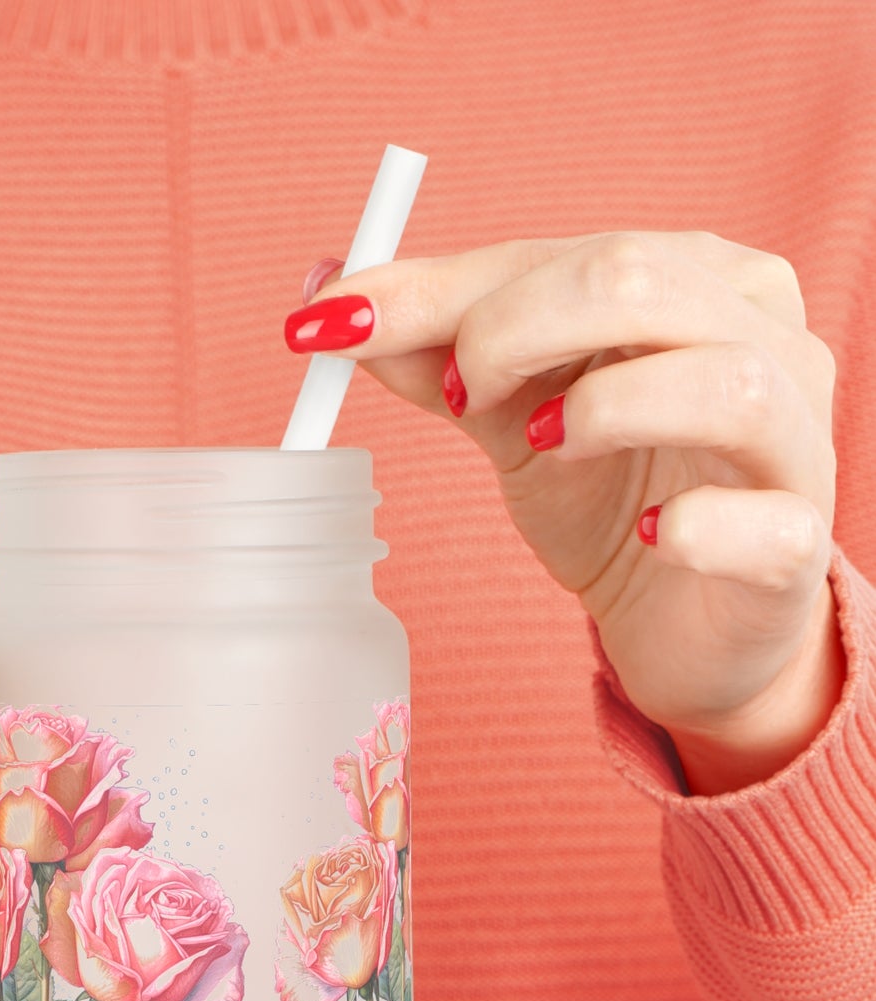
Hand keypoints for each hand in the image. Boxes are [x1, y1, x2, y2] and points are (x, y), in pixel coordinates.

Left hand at [289, 232, 843, 793]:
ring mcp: (793, 441)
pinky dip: (695, 527)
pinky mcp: (796, 546)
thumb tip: (330, 298)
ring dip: (603, 409)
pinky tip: (649, 537)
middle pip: (639, 282)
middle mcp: (762, 337)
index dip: (440, 289)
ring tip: (540, 447)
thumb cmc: (608, 496)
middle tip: (456, 396)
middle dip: (512, 329)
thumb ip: (435, 356)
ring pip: (724, 381)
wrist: (682, 619)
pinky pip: (763, 522)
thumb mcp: (509, 416)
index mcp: (693, 281)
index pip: (561, 254)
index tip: (334, 323)